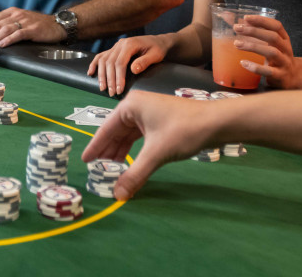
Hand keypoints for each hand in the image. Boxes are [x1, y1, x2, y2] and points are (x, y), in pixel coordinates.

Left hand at [0, 8, 65, 51]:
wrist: (57, 24)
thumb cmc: (38, 25)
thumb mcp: (21, 20)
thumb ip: (9, 23)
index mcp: (13, 11)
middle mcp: (18, 14)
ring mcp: (26, 22)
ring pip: (5, 30)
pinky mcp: (33, 30)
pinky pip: (18, 34)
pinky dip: (9, 39)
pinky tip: (2, 44)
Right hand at [82, 90, 213, 199]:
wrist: (216, 122)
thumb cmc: (183, 130)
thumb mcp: (156, 153)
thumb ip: (135, 174)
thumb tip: (117, 196)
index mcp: (131, 106)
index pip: (106, 129)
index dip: (95, 146)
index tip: (84, 161)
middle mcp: (137, 106)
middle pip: (116, 131)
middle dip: (108, 151)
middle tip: (97, 169)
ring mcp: (149, 112)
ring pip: (128, 134)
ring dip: (120, 151)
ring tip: (111, 168)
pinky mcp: (159, 120)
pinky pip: (139, 135)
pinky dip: (134, 149)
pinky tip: (130, 160)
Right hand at [87, 35, 167, 96]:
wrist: (158, 41)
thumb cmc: (158, 49)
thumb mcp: (155, 55)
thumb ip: (144, 62)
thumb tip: (133, 70)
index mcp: (130, 44)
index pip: (120, 62)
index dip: (118, 77)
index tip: (119, 89)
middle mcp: (120, 44)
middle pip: (110, 63)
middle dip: (109, 79)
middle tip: (112, 93)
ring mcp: (116, 46)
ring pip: (103, 60)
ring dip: (101, 75)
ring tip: (102, 88)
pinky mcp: (114, 49)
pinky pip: (101, 56)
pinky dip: (94, 64)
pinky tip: (90, 72)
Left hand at [233, 15, 298, 87]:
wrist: (293, 77)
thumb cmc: (276, 57)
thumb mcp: (269, 43)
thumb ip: (254, 32)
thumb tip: (232, 19)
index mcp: (284, 38)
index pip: (276, 26)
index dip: (262, 20)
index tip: (246, 18)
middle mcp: (286, 49)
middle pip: (273, 37)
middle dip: (254, 31)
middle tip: (237, 29)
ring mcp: (285, 62)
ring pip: (271, 52)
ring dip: (253, 46)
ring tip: (236, 44)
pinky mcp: (280, 76)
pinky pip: (268, 71)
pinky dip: (255, 67)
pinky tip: (243, 62)